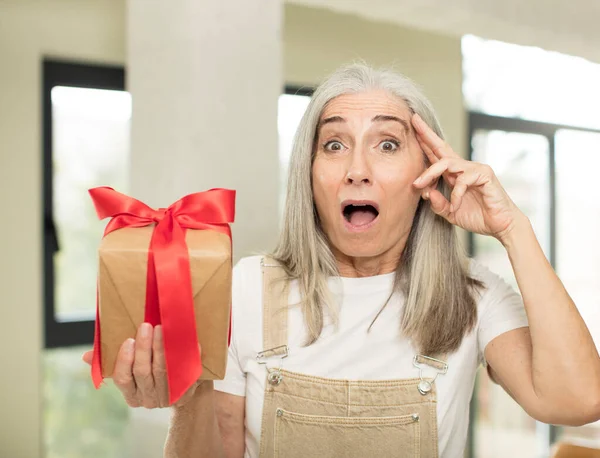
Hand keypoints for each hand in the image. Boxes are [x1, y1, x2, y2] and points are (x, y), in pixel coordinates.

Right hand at [82, 323, 201, 407]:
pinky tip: (187, 341)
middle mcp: (149, 398)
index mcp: (132, 394)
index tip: (129, 340)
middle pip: (143, 372)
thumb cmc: (152, 372)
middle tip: (146, 326)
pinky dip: (186, 355)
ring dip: (161, 347)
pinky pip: (185, 373)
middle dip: (144, 348)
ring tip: (162, 328)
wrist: (186, 388)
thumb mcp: (132, 368)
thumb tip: (86, 356)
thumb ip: (110, 361)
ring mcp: (168, 397)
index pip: (123, 379)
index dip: (124, 360)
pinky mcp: (187, 391)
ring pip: (163, 371)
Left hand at [411, 113, 525, 242]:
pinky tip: (455, 206)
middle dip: (427, 134)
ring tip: (418, 184)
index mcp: (454, 174)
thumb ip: (438, 204)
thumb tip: (426, 193)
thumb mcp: (450, 213)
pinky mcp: (485, 174)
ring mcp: (475, 169)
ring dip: (430, 173)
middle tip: (414, 120)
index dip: (425, 141)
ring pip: (447, 163)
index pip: (437, 155)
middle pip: (442, 148)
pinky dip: (455, 194)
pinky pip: (462, 180)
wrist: (500, 225)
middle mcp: (464, 168)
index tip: (413, 126)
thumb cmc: (478, 217)